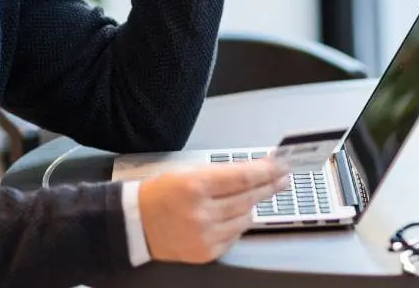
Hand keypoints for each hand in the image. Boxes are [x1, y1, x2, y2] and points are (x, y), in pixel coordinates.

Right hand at [137, 159, 288, 263]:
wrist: (137, 225)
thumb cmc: (161, 194)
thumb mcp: (188, 174)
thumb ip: (222, 174)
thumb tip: (254, 172)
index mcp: (195, 186)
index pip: (242, 177)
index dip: (265, 171)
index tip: (280, 166)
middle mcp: (202, 212)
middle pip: (248, 198)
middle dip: (268, 186)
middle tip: (281, 179)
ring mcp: (205, 235)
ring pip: (245, 218)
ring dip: (251, 206)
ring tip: (252, 196)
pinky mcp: (207, 252)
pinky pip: (235, 235)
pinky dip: (237, 224)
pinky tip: (232, 216)